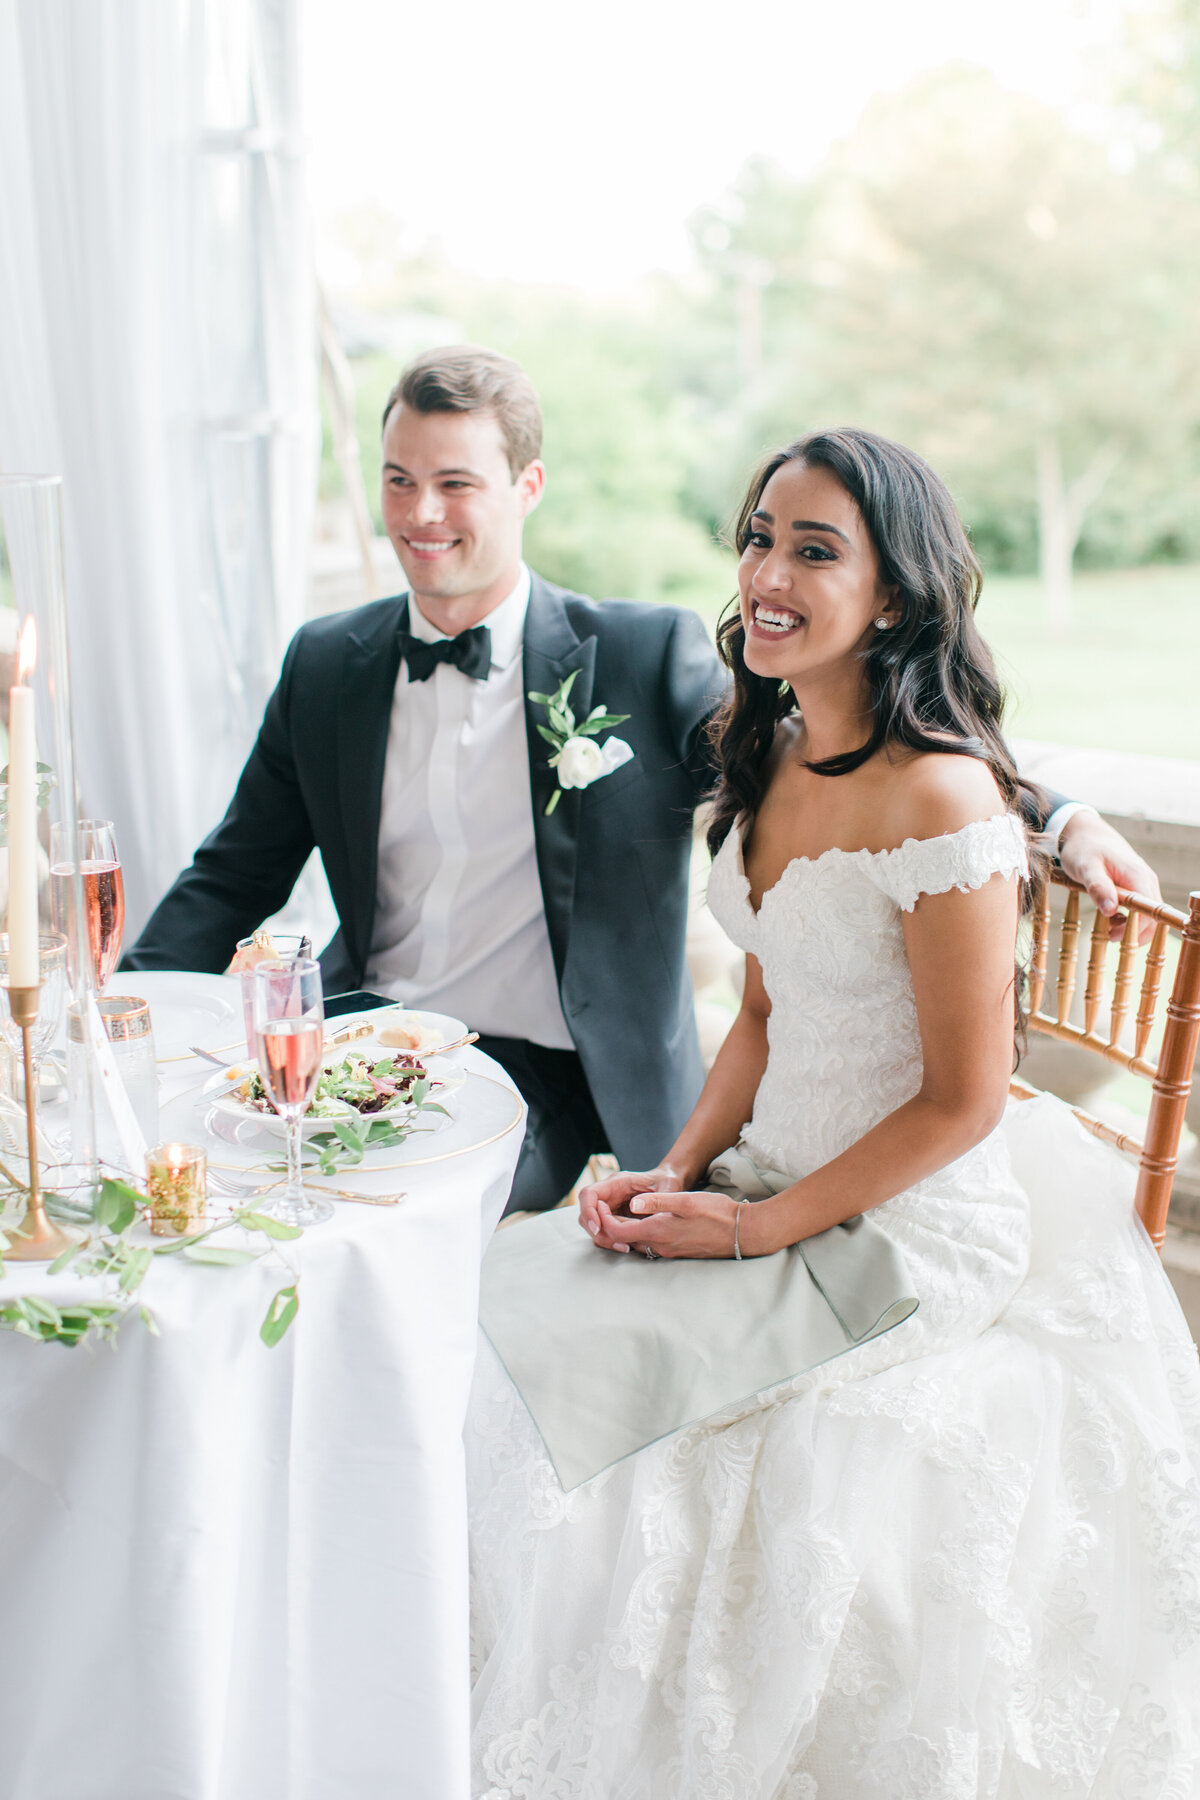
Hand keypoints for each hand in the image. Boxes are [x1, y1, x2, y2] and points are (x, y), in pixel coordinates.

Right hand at [577, 1166, 682, 1250]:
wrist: (671, 1184)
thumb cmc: (668, 1182)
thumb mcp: (667, 1187)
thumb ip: (654, 1198)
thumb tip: (634, 1207)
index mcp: (617, 1182)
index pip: (589, 1194)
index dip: (589, 1211)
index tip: (598, 1226)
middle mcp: (609, 1194)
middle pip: (586, 1213)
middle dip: (596, 1230)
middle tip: (617, 1243)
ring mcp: (610, 1206)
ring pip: (593, 1225)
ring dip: (605, 1238)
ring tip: (625, 1247)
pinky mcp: (615, 1218)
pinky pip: (605, 1231)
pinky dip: (612, 1240)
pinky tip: (628, 1246)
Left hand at [578, 1169, 746, 1259]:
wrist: (741, 1232)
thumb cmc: (716, 1213)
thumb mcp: (686, 1201)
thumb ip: (658, 1202)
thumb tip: (632, 1203)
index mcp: (658, 1232)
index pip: (617, 1232)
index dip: (604, 1220)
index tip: (601, 1204)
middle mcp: (659, 1246)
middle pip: (624, 1241)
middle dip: (610, 1226)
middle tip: (603, 1207)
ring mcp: (668, 1251)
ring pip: (637, 1244)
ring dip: (625, 1231)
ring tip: (619, 1212)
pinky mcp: (677, 1251)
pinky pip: (650, 1245)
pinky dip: (640, 1235)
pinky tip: (644, 1222)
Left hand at [1058, 810, 1161, 941]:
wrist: (1085, 833)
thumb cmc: (1084, 848)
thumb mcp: (1085, 867)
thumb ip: (1098, 887)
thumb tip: (1110, 910)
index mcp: (1137, 876)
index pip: (1150, 911)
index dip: (1136, 929)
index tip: (1113, 934)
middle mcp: (1146, 881)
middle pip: (1153, 917)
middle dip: (1134, 932)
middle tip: (1107, 935)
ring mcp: (1143, 884)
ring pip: (1148, 915)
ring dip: (1131, 927)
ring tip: (1106, 927)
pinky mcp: (1136, 887)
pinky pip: (1140, 909)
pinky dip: (1128, 919)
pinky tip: (1109, 917)